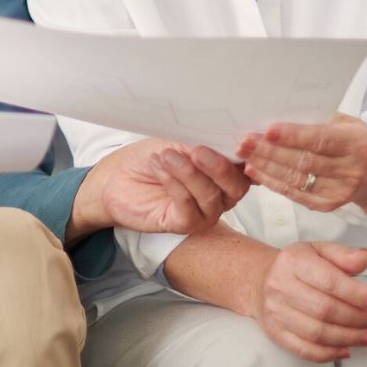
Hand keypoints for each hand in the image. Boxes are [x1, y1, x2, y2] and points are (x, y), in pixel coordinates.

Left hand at [71, 139, 249, 240]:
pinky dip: (175, 184)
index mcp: (226, 172)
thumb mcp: (177, 141)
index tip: (240, 141)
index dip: (249, 156)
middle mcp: (221, 194)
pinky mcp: (183, 224)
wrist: (117, 177)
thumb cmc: (152, 157)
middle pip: (237, 187)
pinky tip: (160, 169)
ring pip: (211, 196)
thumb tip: (222, 142)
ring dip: (188, 173)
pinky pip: (188, 207)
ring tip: (167, 156)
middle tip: (198, 151)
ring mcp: (204, 212)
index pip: (248, 168)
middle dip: (220, 168)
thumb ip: (200, 143)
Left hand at [237, 113, 366, 212]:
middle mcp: (351, 170)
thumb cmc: (352, 139)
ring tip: (244, 154)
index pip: (321, 140)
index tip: (267, 130)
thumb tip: (279, 113)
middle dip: (270, 151)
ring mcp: (341, 192)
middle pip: (304, 161)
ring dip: (265, 166)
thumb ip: (318, 119)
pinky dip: (271, 182)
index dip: (293, 136)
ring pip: (296, 179)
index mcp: (357, 144)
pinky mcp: (328, 205)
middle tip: (244, 141)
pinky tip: (254, 170)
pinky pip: (294, 194)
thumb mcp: (345, 123)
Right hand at [250, 241, 366, 362]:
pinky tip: (346, 350)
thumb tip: (364, 258)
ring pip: (316, 333)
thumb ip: (343, 254)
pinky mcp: (275, 333)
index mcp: (293, 262)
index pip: (329, 281)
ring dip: (348, 338)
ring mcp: (276, 312)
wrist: (259, 280)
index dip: (357, 295)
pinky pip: (304, 350)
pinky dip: (328, 354)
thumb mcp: (318, 250)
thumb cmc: (296, 266)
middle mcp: (280, 287)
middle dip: (357, 319)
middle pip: (324, 310)